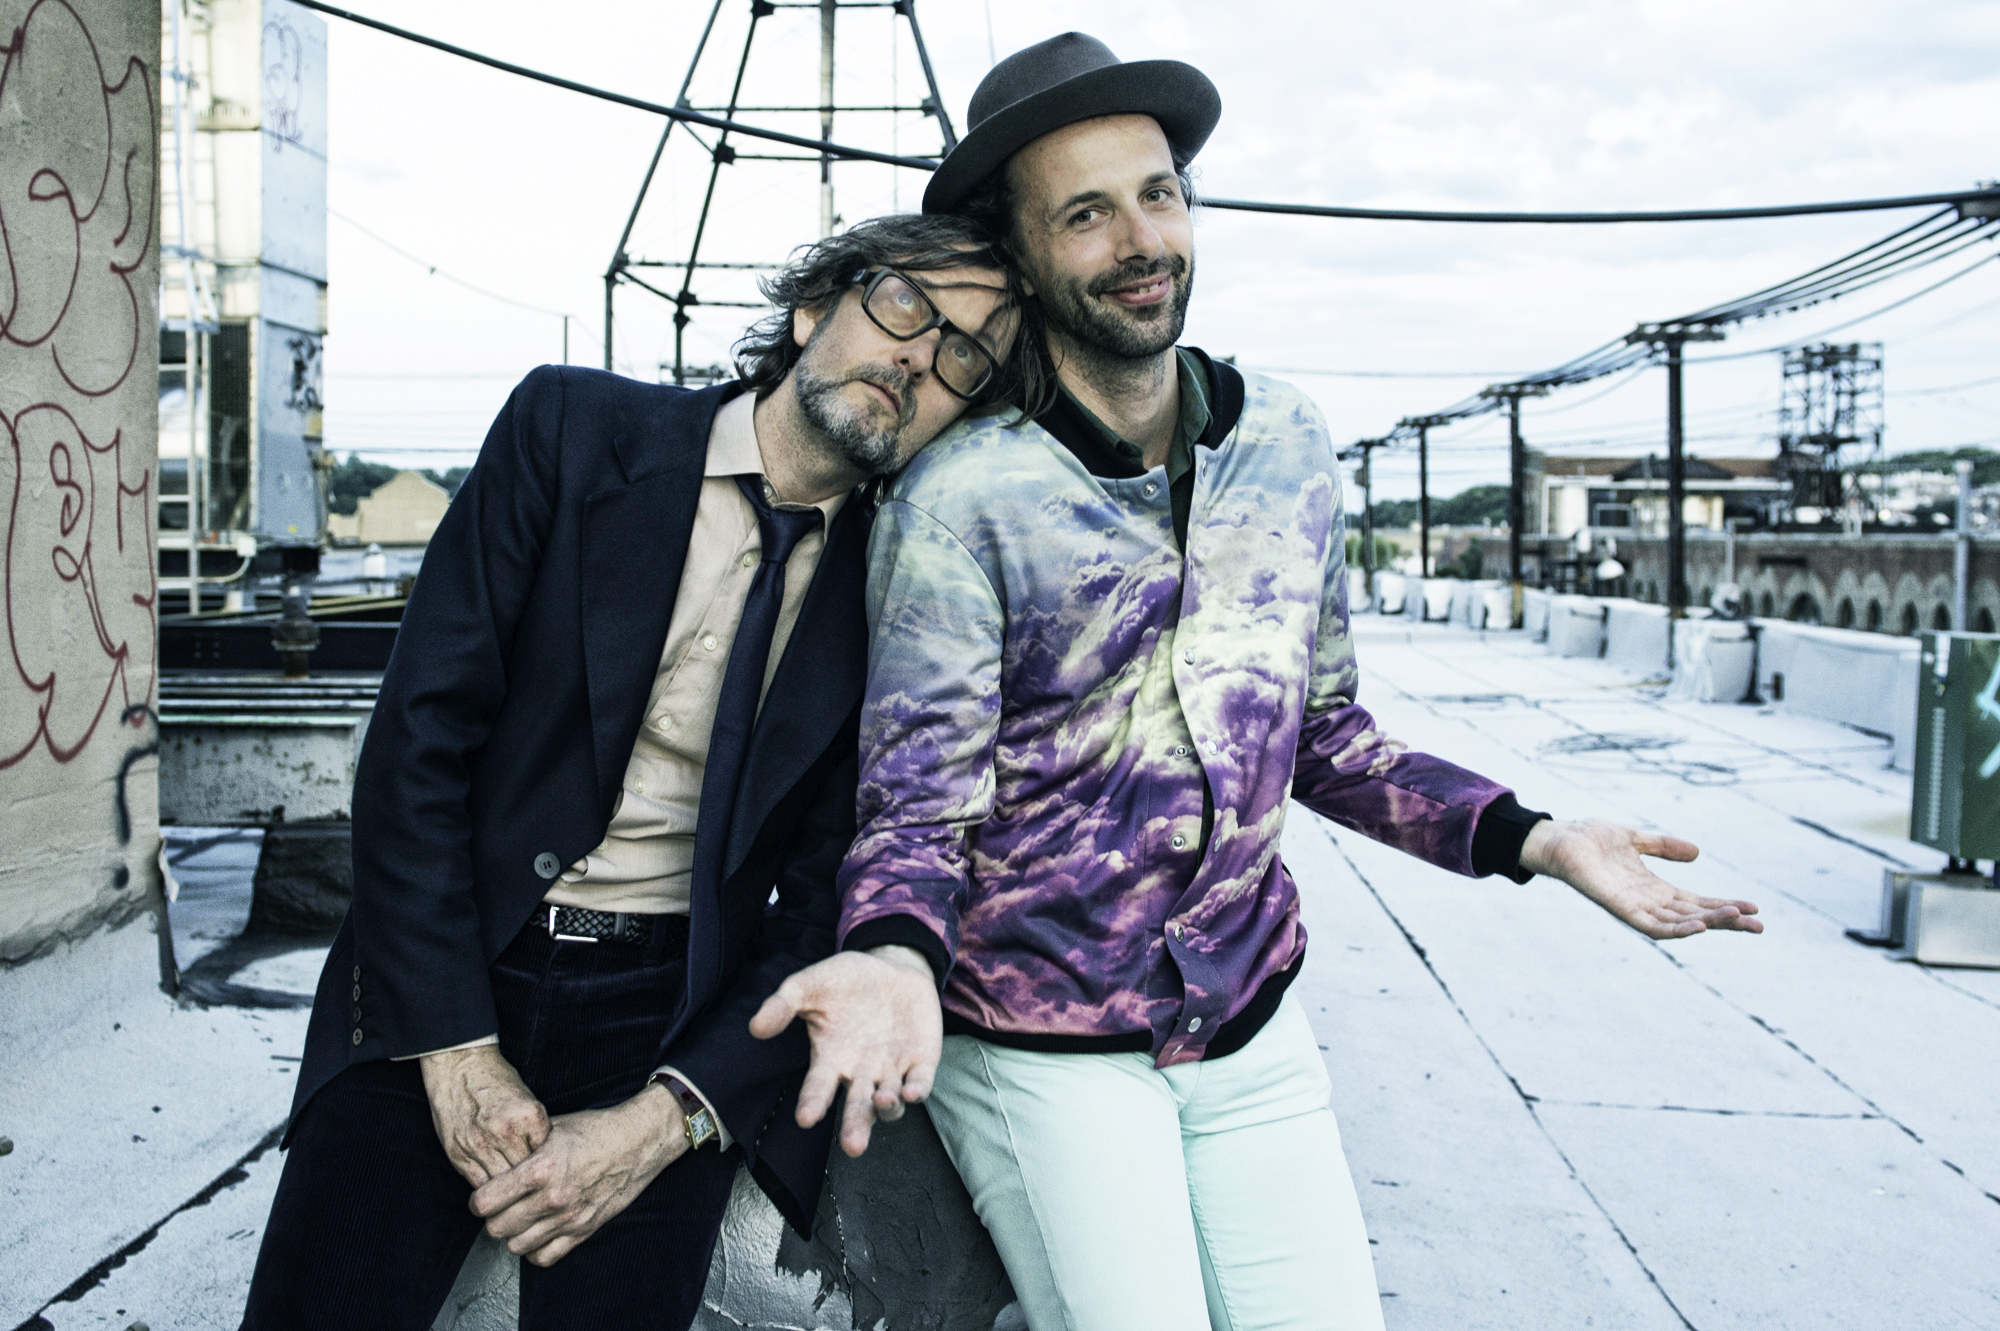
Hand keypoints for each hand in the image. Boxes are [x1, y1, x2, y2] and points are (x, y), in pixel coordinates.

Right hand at [419, 1044, 550, 1187]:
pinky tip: (497, 1190)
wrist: (460, 1065)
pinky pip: (480, 1185)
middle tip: (537, 1191)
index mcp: (529, 1116)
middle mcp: (506, 1131)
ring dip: (510, 1191)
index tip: (550, 1173)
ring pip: (503, 1184)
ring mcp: (480, 1144)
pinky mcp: (459, 1154)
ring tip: (518, 1195)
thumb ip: (536, 1129)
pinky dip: (490, 1189)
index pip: (548, 1156)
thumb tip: (547, 1160)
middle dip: (532, 1183)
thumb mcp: (527, 1099)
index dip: (549, 1167)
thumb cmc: (497, 1080)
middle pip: (528, 1174)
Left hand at [471, 1082, 686, 1266]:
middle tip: (501, 1207)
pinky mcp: (584, 1230)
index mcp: (541, 1169)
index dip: (479, 1199)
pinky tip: (539, 1232)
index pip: (486, 1201)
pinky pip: (545, 1257)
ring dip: (514, 1234)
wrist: (638, 1142)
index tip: (484, 1195)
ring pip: (517, 1246)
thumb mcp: (552, 1128)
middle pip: (497, 1228)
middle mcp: (552, 1197)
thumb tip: (493, 1161)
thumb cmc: (595, 1130)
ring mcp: (569, 1218)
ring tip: (520, 1219)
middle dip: (493, 1218)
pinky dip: (536, 1249)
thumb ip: (522, 1149)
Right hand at [749, 946, 941, 1157]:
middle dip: (855, 1127)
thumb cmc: (845, 981)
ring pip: (890, 1103)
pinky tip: (911, 1092)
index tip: (805, 1118)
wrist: (891, 967)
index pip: (818, 1089)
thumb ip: (783, 1005)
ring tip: (881, 1101)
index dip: (813, 1103)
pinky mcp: (921, 1061)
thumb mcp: (809, 985)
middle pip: (857, 1109)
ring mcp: (892, 1070)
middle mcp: (861, 1073)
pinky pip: (921, 1082)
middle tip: (853, 1146)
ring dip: (887, 1107)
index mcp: (831, 1061)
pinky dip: (917, 1090)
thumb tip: (756, 1027)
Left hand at [1521, 818, 1762, 938]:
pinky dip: (1676, 929)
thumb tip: (1697, 853)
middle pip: (1695, 917)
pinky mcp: (1619, 906)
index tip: (1754, 908)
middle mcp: (1648, 902)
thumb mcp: (1636, 839)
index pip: (1697, 903)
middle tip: (1759, 926)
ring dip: (1708, 923)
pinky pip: (1651, 925)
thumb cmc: (1591, 840)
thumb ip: (1664, 846)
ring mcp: (1634, 907)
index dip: (1724, 905)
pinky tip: (1699, 926)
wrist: (1559, 839)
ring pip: (1679, 923)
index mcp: (1654, 889)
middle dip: (1727, 922)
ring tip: (1737, 919)